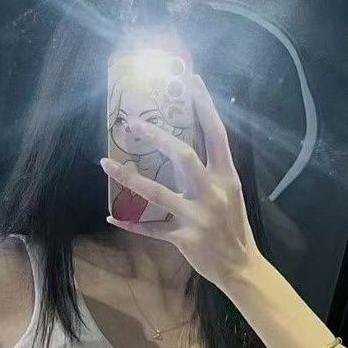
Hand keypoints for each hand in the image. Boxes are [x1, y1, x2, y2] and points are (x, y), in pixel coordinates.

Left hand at [100, 73, 260, 289]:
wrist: (242, 268)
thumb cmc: (233, 226)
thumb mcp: (229, 192)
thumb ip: (210, 171)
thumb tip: (181, 145)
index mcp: (227, 176)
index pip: (216, 133)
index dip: (204, 105)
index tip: (191, 80)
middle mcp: (213, 192)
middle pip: (183, 156)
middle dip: (156, 137)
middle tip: (132, 123)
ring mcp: (198, 216)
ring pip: (157, 192)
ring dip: (128, 177)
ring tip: (106, 163)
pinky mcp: (185, 238)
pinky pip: (151, 228)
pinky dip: (131, 222)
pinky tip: (112, 214)